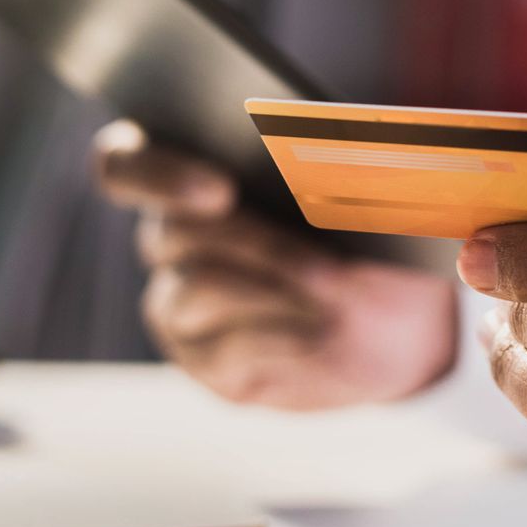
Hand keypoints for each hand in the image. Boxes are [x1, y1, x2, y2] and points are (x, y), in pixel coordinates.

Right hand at [94, 121, 457, 409]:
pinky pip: (225, 349)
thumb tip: (336, 164)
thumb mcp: (370, 192)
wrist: (404, 320)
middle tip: (318, 260)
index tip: (219, 190)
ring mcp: (180, 305)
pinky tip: (323, 333)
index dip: (153, 173)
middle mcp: (169, 239)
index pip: (122, 165)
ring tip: (334, 289)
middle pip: (170, 233)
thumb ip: (338, 165)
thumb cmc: (373, 233)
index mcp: (187, 174)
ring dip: (270, 287)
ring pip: (194, 291)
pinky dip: (282, 336)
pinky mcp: (207, 362)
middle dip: (253, 242)